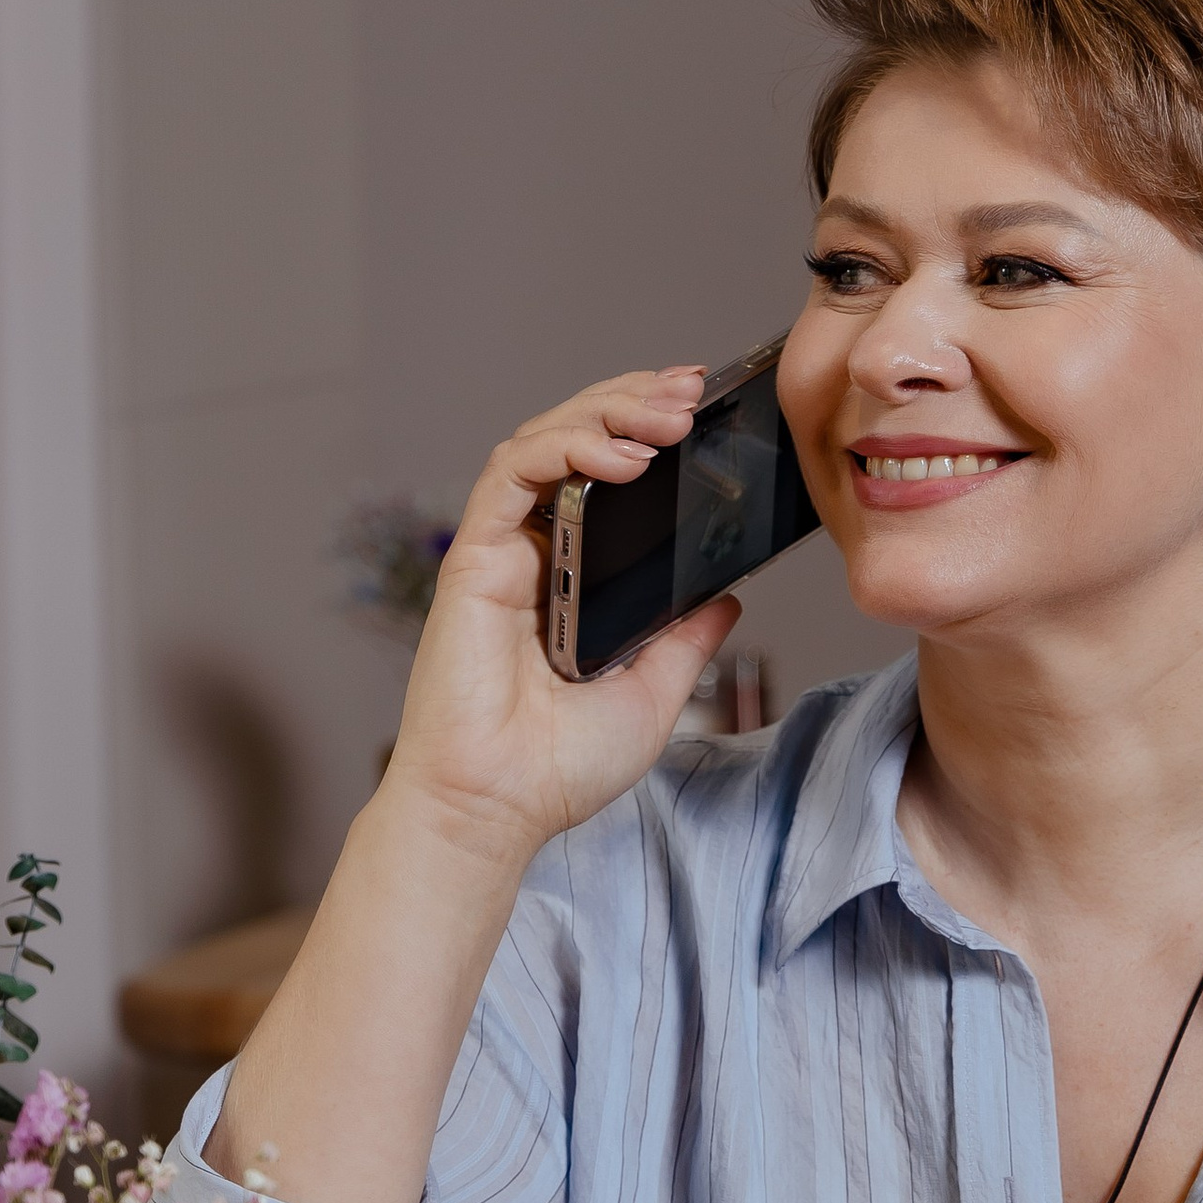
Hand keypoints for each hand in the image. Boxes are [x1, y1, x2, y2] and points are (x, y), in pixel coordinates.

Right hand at [383, 368, 741, 877]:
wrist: (499, 809)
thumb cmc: (557, 768)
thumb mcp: (654, 694)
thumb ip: (687, 639)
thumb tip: (729, 596)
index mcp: (573, 576)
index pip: (606, 476)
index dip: (647, 430)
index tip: (703, 411)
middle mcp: (534, 553)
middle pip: (578, 443)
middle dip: (635, 404)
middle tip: (693, 393)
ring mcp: (501, 552)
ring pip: (544, 443)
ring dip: (607, 414)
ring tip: (669, 415)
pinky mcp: (473, 558)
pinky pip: (511, 476)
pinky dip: (563, 450)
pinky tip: (619, 457)